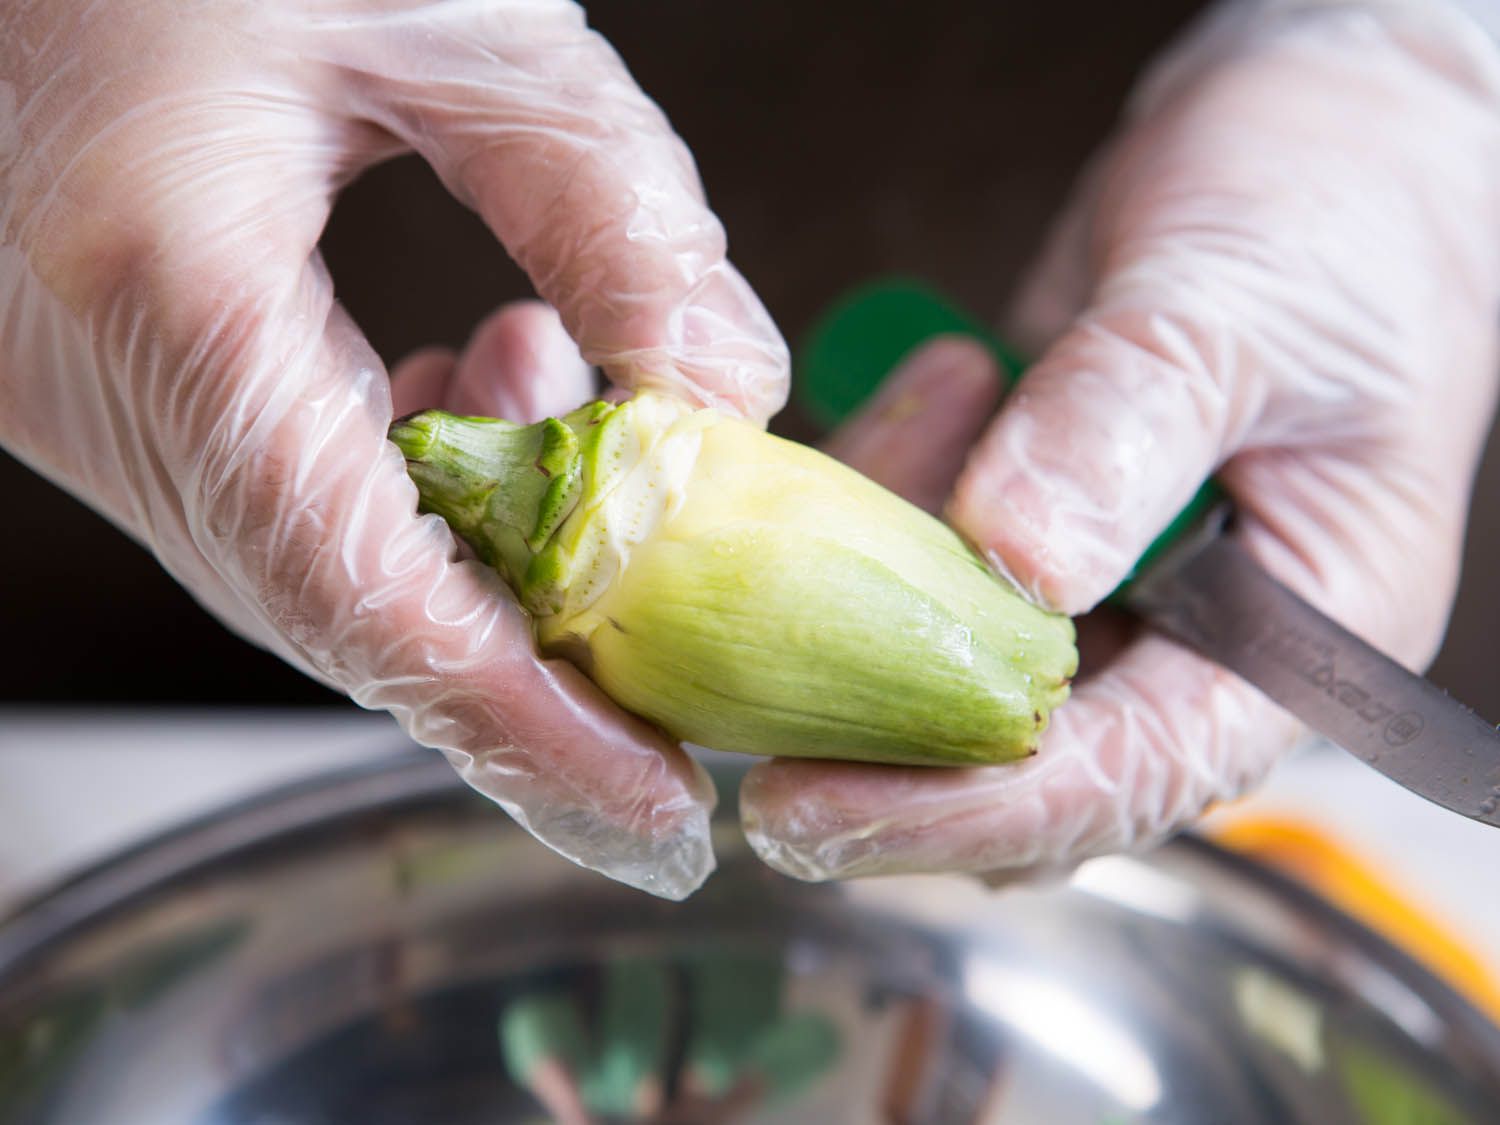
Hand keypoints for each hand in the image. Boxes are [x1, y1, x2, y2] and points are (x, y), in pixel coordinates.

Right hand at [0, 0, 786, 898]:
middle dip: (521, 683)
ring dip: (472, 564)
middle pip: (335, 614)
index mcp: (161, 285)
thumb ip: (616, 213)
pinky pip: (268, 491)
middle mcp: (84, 370)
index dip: (526, 729)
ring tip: (583, 451)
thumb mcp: (462, 17)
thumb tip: (720, 401)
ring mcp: (69, 380)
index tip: (655, 814)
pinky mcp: (94, 358)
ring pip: (306, 569)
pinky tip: (483, 393)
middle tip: (665, 710)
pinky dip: (404, 494)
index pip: (364, 594)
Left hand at [739, 2, 1499, 881]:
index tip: (812, 809)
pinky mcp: (1030, 525)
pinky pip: (926, 557)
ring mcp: (1103, 588)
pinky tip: (932, 386)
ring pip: (949, 659)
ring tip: (918, 410)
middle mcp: (1190, 643)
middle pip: (1018, 758)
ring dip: (875, 576)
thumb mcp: (1239, 309)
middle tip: (731, 711)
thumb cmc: (1332, 212)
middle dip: (875, 737)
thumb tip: (1017, 562)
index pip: (1126, 774)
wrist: (1329, 133)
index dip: (967, 808)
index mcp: (1288, 643)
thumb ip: (1129, 427)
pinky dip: (890, 495)